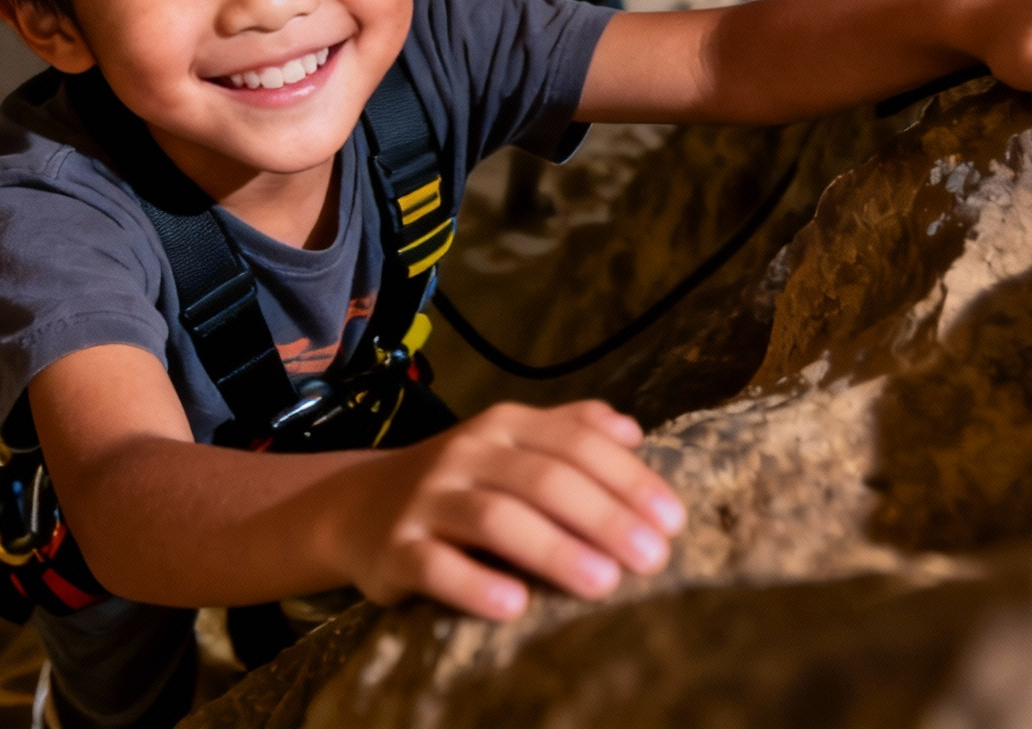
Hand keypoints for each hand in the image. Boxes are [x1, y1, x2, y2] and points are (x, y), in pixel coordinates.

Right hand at [323, 401, 683, 618]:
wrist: (358, 506)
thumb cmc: (460, 481)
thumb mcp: (510, 444)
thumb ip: (569, 430)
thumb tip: (632, 431)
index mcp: (504, 426)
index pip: (576, 444)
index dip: (629, 480)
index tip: (673, 521)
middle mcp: (466, 453)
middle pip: (544, 479)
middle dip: (605, 517)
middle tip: (654, 558)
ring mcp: (429, 499)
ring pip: (496, 518)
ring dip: (554, 549)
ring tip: (604, 583)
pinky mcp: (396, 548)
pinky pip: (436, 566)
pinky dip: (475, 584)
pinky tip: (515, 606)